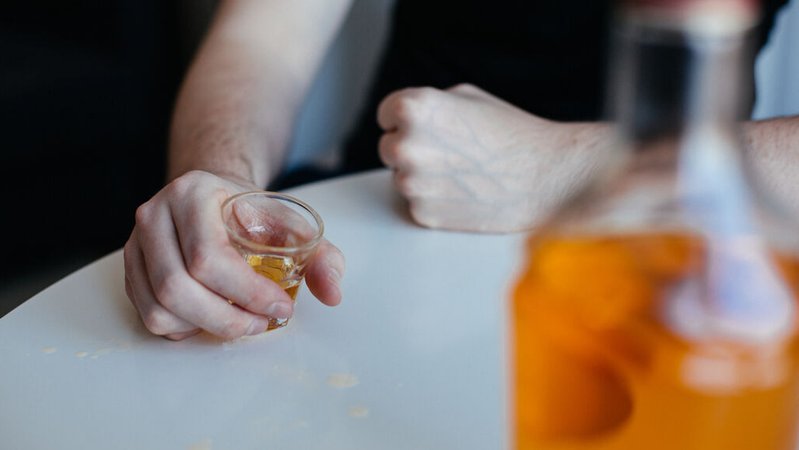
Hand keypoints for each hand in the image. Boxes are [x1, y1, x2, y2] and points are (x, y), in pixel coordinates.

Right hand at [123, 170, 344, 339]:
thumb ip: (321, 256)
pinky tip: (211, 316)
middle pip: (178, 287)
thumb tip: (333, 293)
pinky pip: (149, 314)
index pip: (208, 256)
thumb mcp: (292, 225)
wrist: (215, 199)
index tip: (280, 307)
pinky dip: (183, 327)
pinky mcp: (131, 269)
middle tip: (261, 323)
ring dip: (204, 326)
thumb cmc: (252, 214)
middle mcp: (155, 214)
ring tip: (241, 321)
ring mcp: (136, 243)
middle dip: (226, 318)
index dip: (247, 293)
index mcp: (192, 193)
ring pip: (159, 307)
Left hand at [378, 84, 609, 232]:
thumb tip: (405, 119)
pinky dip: (436, 201)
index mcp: (414, 108)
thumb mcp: (469, 98)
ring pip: (402, 178)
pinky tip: (466, 192)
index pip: (385, 115)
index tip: (428, 128)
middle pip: (388, 149)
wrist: (548, 177)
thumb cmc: (514, 134)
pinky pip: (418, 205)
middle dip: (413, 149)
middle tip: (450, 152)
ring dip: (423, 177)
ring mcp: (412, 183)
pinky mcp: (423, 214)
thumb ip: (429, 104)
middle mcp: (406, 145)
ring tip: (463, 172)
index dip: (407, 121)